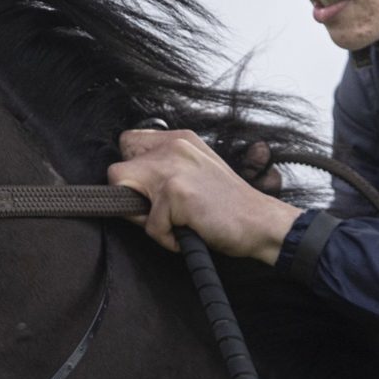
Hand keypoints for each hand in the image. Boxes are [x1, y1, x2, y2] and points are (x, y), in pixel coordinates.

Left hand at [107, 129, 299, 263]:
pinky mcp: (175, 193)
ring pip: (124, 195)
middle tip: (161, 213)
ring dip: (146, 219)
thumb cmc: (229, 205)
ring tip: (176, 223)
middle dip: (130, 196)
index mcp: (178, 139)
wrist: (261, 222)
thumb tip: (129, 184)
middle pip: (116, 170)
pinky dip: (167, 239)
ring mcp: (172, 168)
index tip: (150, 190)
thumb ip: (166, 167)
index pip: (127, 142)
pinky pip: (150, 227)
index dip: (132, 170)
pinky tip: (189, 232)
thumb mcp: (197, 170)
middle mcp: (173, 146)